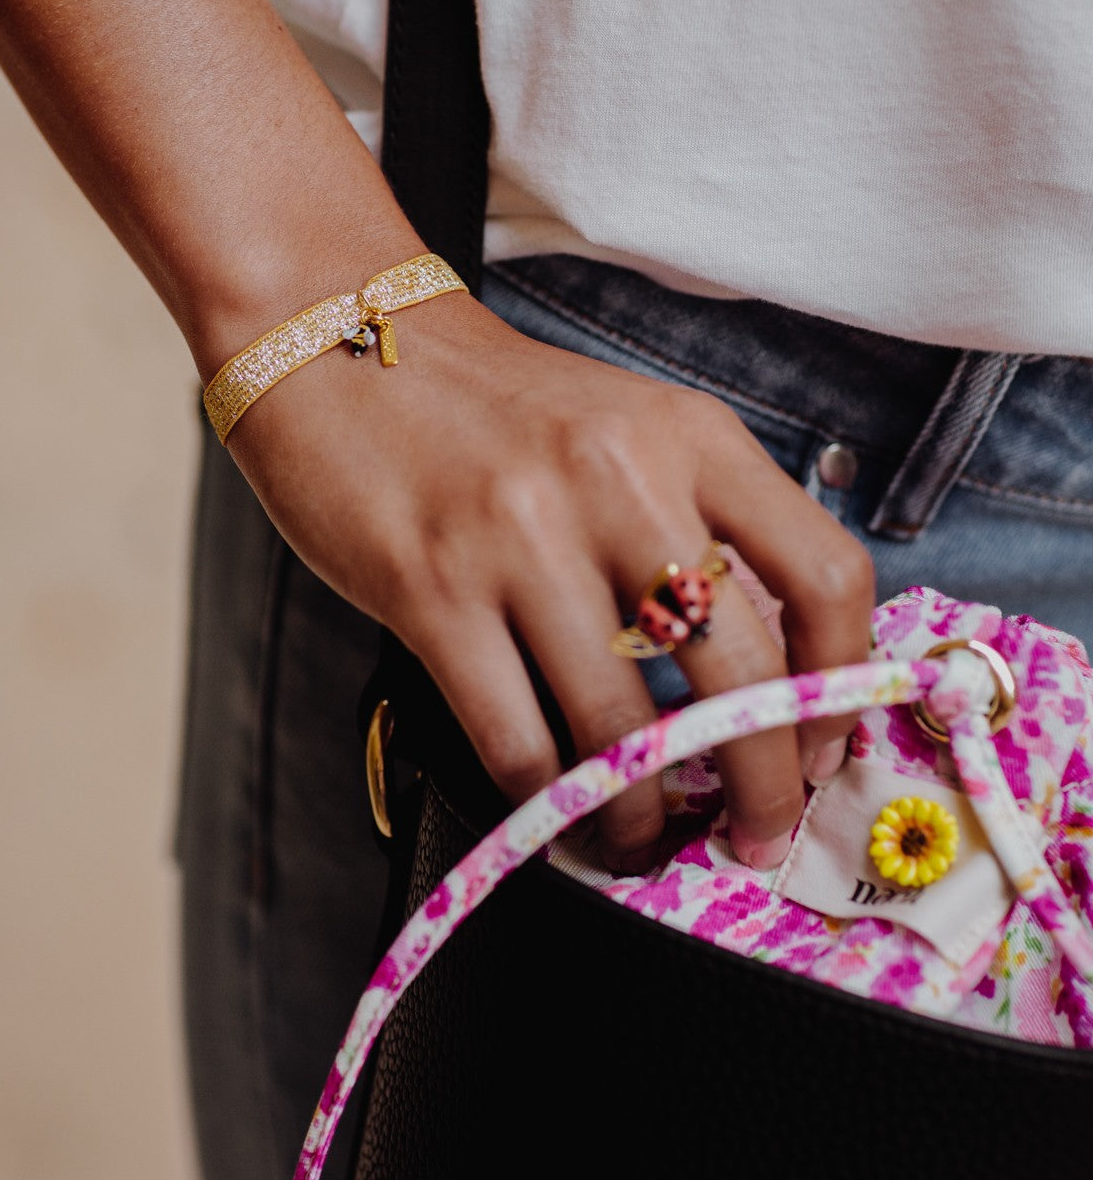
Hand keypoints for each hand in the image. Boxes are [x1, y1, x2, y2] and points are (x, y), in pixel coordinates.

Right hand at [223, 291, 874, 872]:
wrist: (339, 342)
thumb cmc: (494, 407)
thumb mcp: (628, 428)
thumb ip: (702, 521)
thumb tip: (764, 676)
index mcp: (688, 435)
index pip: (823, 573)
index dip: (840, 688)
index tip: (820, 749)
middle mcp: (618, 478)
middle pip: (740, 673)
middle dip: (764, 786)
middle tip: (757, 834)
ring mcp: (521, 535)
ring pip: (622, 729)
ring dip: (644, 814)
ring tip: (641, 837)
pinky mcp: (432, 588)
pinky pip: (516, 739)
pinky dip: (547, 801)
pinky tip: (557, 812)